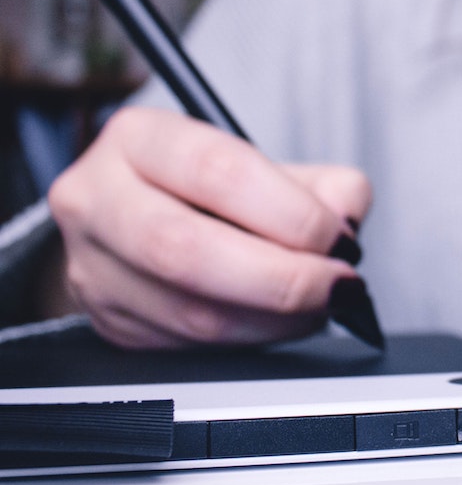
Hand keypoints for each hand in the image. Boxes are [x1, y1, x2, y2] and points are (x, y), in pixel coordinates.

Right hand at [46, 106, 372, 348]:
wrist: (144, 222)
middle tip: (336, 286)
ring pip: (189, 312)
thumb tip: (346, 218)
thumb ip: (322, 185)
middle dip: (282, 278)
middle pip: (187, 250)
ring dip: (274, 320)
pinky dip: (251, 340)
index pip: (217, 172)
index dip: (291, 213)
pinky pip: (188, 346)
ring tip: (319, 307)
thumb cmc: (213, 190)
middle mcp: (98, 198)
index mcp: (139, 138)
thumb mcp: (268, 166)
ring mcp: (92, 267)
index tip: (339, 239)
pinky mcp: (110, 322)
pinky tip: (281, 322)